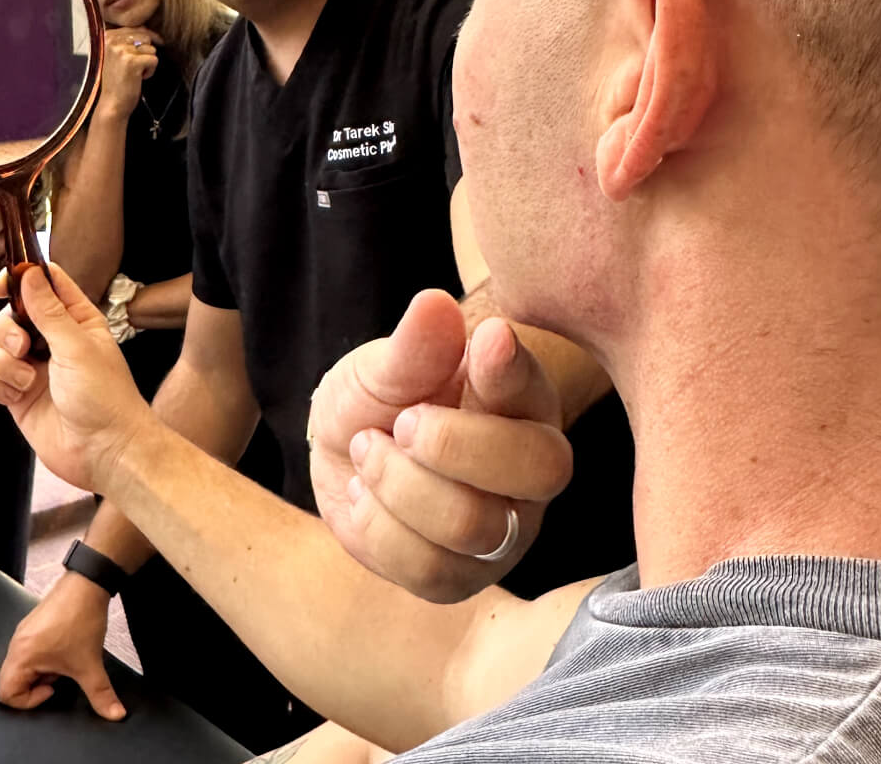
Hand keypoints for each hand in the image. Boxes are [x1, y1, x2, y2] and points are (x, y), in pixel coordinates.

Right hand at [0, 264, 150, 493]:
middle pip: (9, 316)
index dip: (17, 279)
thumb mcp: (77, 347)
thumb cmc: (104, 396)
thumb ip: (49, 311)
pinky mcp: (16, 393)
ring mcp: (31, 366)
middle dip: (6, 331)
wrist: (103, 451)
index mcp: (74, 319)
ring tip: (27, 382)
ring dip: (3, 363)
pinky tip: (17, 396)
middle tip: (22, 348)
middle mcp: (51, 340)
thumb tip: (28, 273)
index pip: (42, 284)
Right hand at [0, 572, 125, 719]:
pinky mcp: (32, 625)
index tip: (52, 688)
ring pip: (21, 666)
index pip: (5, 694)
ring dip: (40, 672)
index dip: (29, 701)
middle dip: (35, 687)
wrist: (87, 583)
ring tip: (63, 663)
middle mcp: (16, 643)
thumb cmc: (81, 620)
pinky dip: (42, 659)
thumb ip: (101, 695)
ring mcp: (23, 633)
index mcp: (21, 655)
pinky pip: (28, 652)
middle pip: (10, 681)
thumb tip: (116, 715)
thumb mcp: (90, 664)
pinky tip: (63, 651)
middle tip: (57, 678)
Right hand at [96, 28, 158, 120]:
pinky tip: (139, 78)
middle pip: (145, 36)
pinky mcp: (132, 62)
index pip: (136, 27)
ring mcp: (121, 50)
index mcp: (107, 36)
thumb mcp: (117, 55)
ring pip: (151, 48)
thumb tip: (150, 31)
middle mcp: (112, 40)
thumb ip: (128, 40)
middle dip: (146, 52)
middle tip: (135, 68)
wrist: (112, 104)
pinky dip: (150, 71)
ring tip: (135, 73)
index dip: (146, 38)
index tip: (149, 49)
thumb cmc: (117, 81)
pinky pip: (154, 59)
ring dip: (148, 62)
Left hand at [308, 290, 572, 602]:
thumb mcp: (384, 364)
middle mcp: (531, 470)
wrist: (343, 452)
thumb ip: (414, 344)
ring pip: (474, 525)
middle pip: (536, 469)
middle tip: (400, 422)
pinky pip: (429, 569)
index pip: (536, 389)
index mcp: (523, 401)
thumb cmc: (381, 398)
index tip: (486, 338)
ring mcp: (505, 529)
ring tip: (370, 453)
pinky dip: (378, 527)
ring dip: (398, 484)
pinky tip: (367, 497)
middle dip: (448, 444)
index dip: (512, 369)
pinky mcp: (463, 576)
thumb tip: (434, 304)